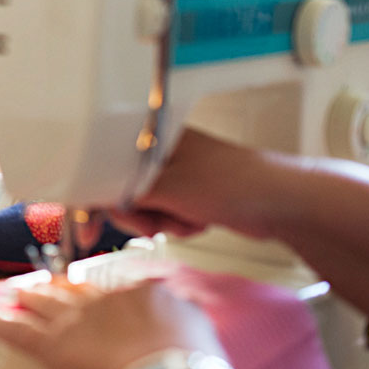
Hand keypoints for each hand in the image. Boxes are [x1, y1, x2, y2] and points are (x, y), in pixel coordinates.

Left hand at [0, 278, 226, 368]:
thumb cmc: (188, 357)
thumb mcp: (193, 321)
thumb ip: (178, 305)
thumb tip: (176, 297)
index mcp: (130, 295)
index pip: (103, 289)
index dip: (87, 293)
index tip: (79, 292)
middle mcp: (97, 302)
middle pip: (66, 291)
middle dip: (50, 288)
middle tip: (37, 286)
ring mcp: (72, 321)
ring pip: (40, 303)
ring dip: (25, 298)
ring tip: (14, 294)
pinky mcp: (50, 344)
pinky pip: (15, 329)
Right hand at [100, 129, 277, 241]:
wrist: (281, 203)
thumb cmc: (229, 183)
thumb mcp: (167, 188)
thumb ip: (123, 192)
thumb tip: (90, 200)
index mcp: (148, 136)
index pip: (103, 163)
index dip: (91, 197)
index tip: (86, 231)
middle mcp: (156, 151)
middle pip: (119, 189)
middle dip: (136, 214)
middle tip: (152, 223)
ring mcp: (173, 172)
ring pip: (142, 206)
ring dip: (160, 221)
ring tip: (185, 220)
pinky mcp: (186, 192)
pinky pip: (163, 213)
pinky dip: (175, 223)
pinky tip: (197, 221)